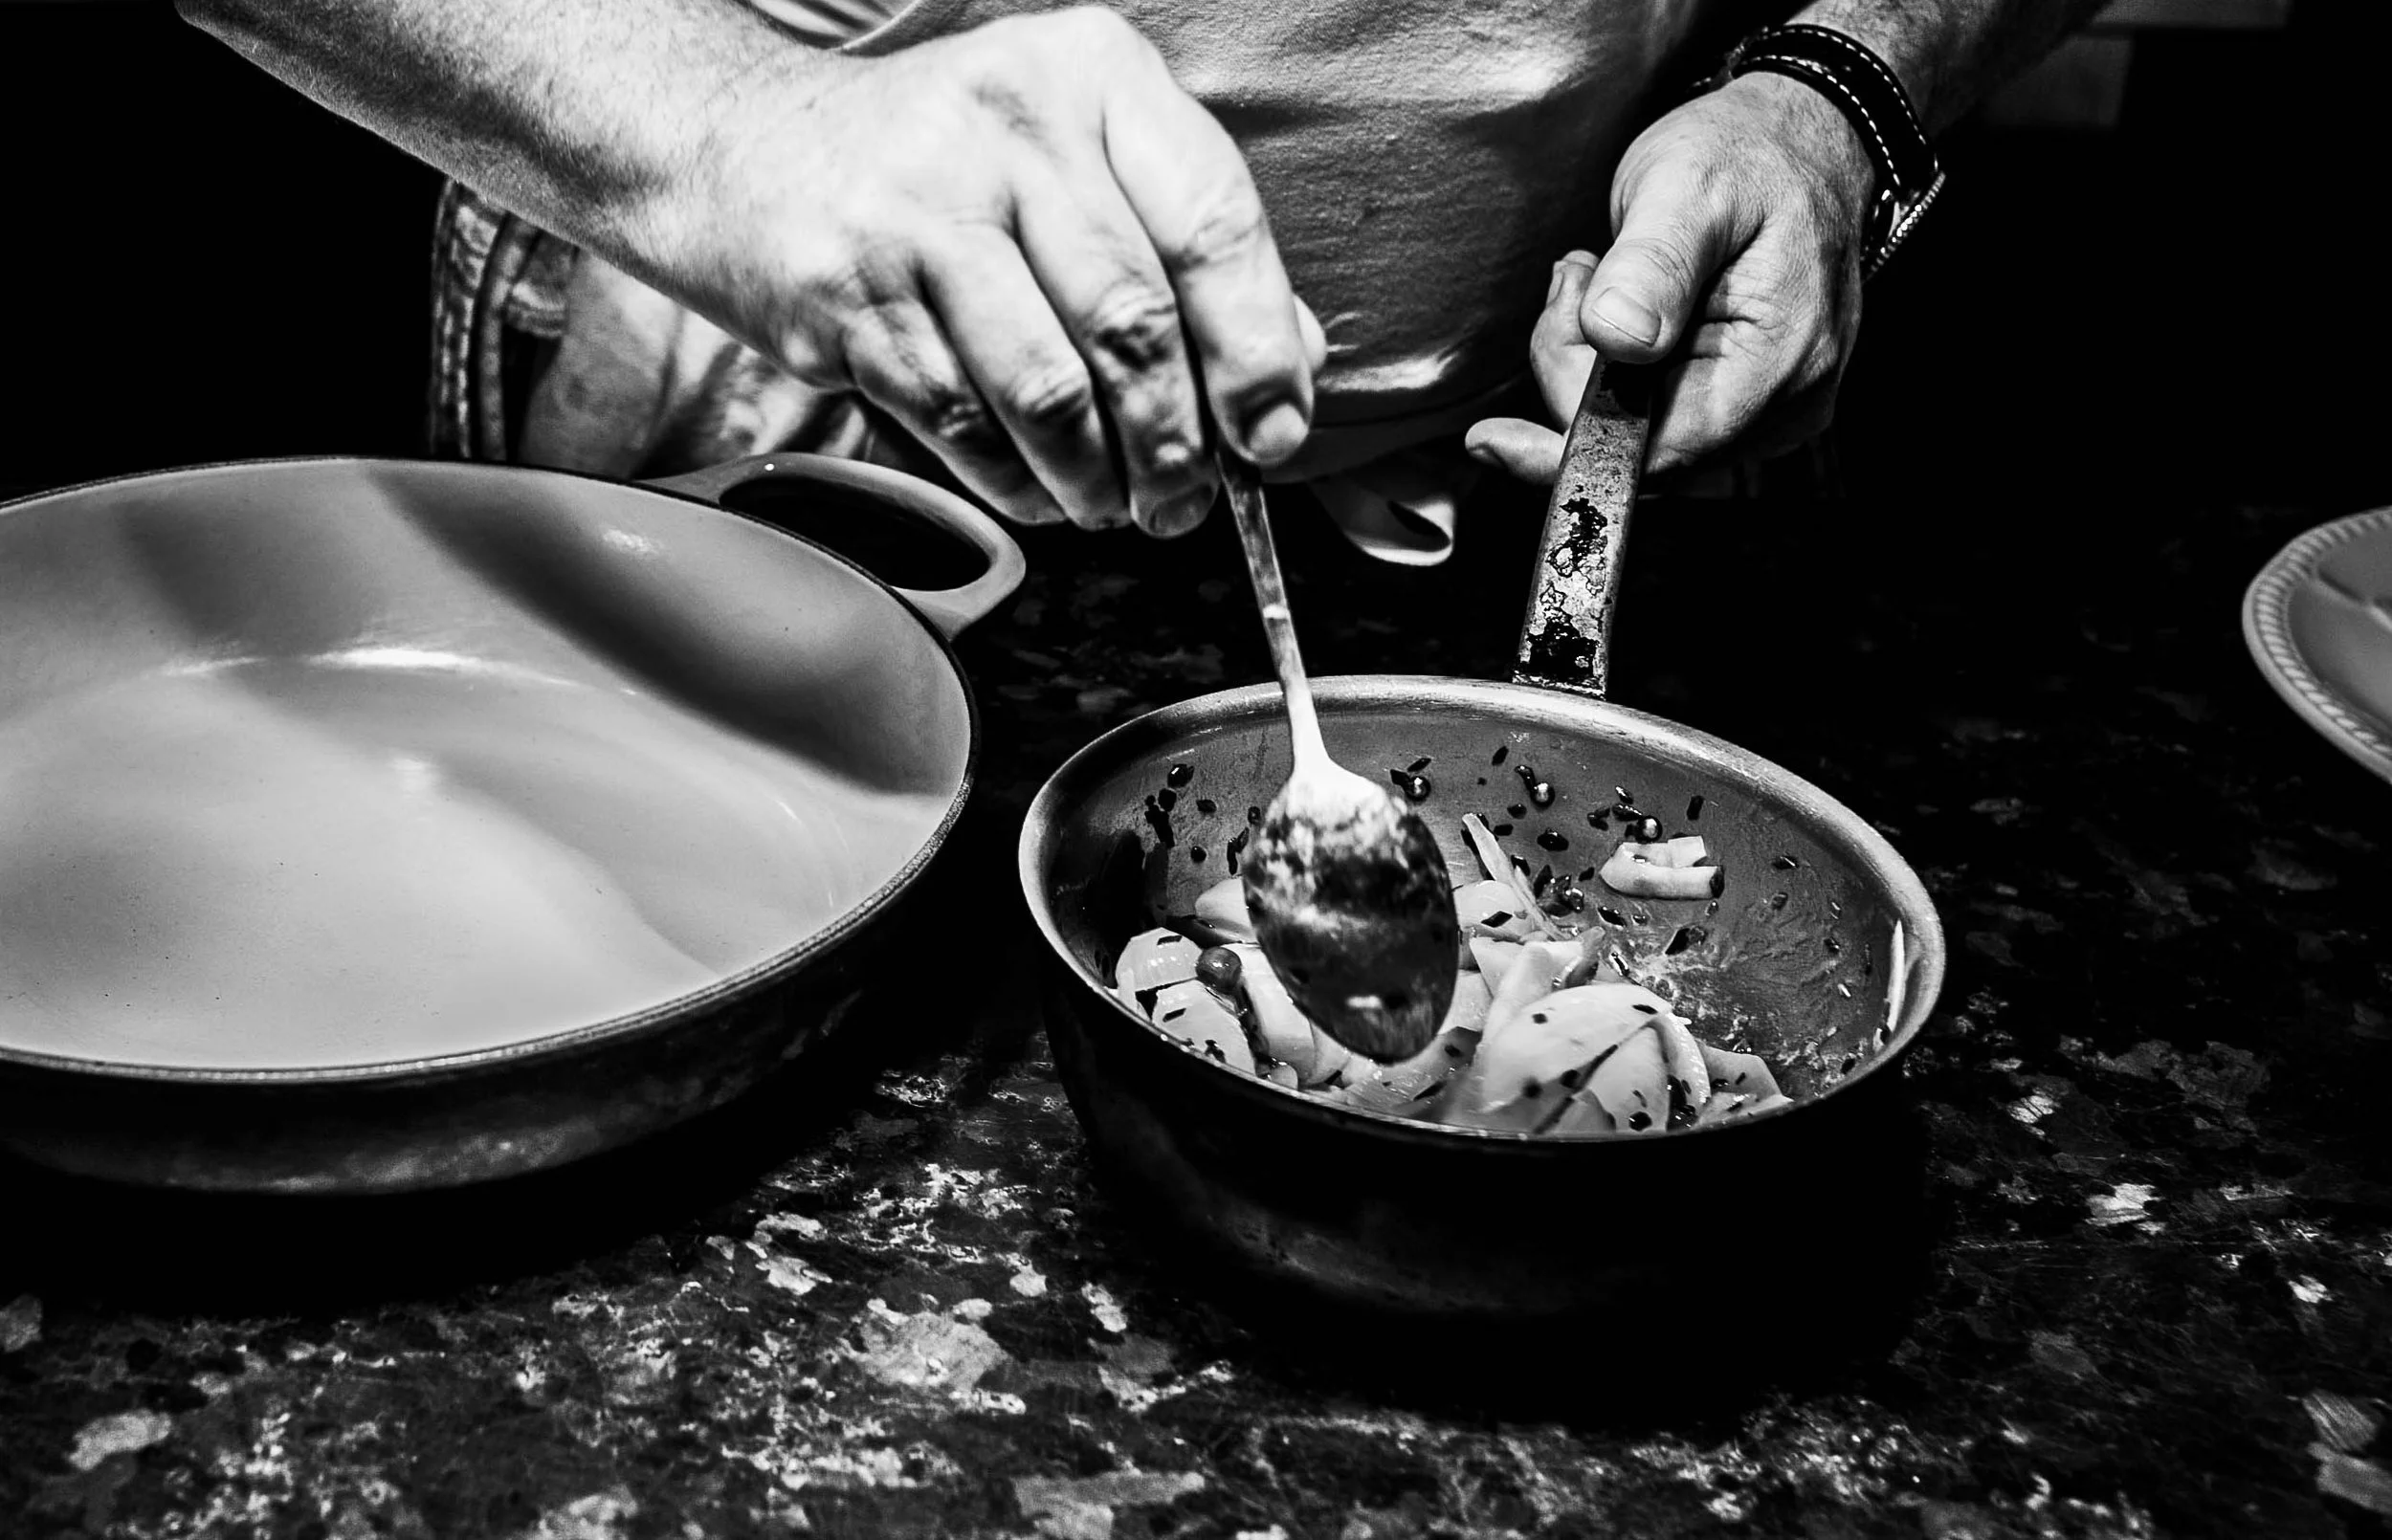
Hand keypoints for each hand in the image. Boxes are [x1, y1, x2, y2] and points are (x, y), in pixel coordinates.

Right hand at [668, 6, 1325, 533]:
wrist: (744, 150)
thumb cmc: (946, 167)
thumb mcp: (1078, 155)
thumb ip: (1187, 246)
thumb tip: (1290, 370)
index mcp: (1092, 75)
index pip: (1212, 223)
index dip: (1258, 350)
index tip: (1273, 433)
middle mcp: (1007, 126)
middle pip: (1133, 324)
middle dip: (1177, 445)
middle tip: (1186, 500)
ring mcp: (919, 209)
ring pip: (1051, 392)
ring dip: (1098, 479)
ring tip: (1112, 505)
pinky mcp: (852, 296)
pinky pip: (965, 424)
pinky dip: (1017, 482)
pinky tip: (1036, 488)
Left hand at [1465, 73, 1873, 483]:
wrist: (1801, 142)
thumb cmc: (1749, 153)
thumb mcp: (1689, 183)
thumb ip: (1653, 263)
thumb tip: (1617, 337)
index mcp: (1782, 361)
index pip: (1660, 449)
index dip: (1570, 447)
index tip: (1491, 439)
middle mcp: (1787, 406)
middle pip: (1640, 444)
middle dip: (1580, 371)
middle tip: (1579, 276)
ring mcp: (1772, 412)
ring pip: (1639, 432)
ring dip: (1596, 365)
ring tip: (1605, 273)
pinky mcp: (1746, 406)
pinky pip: (1656, 416)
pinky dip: (1619, 370)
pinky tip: (1624, 306)